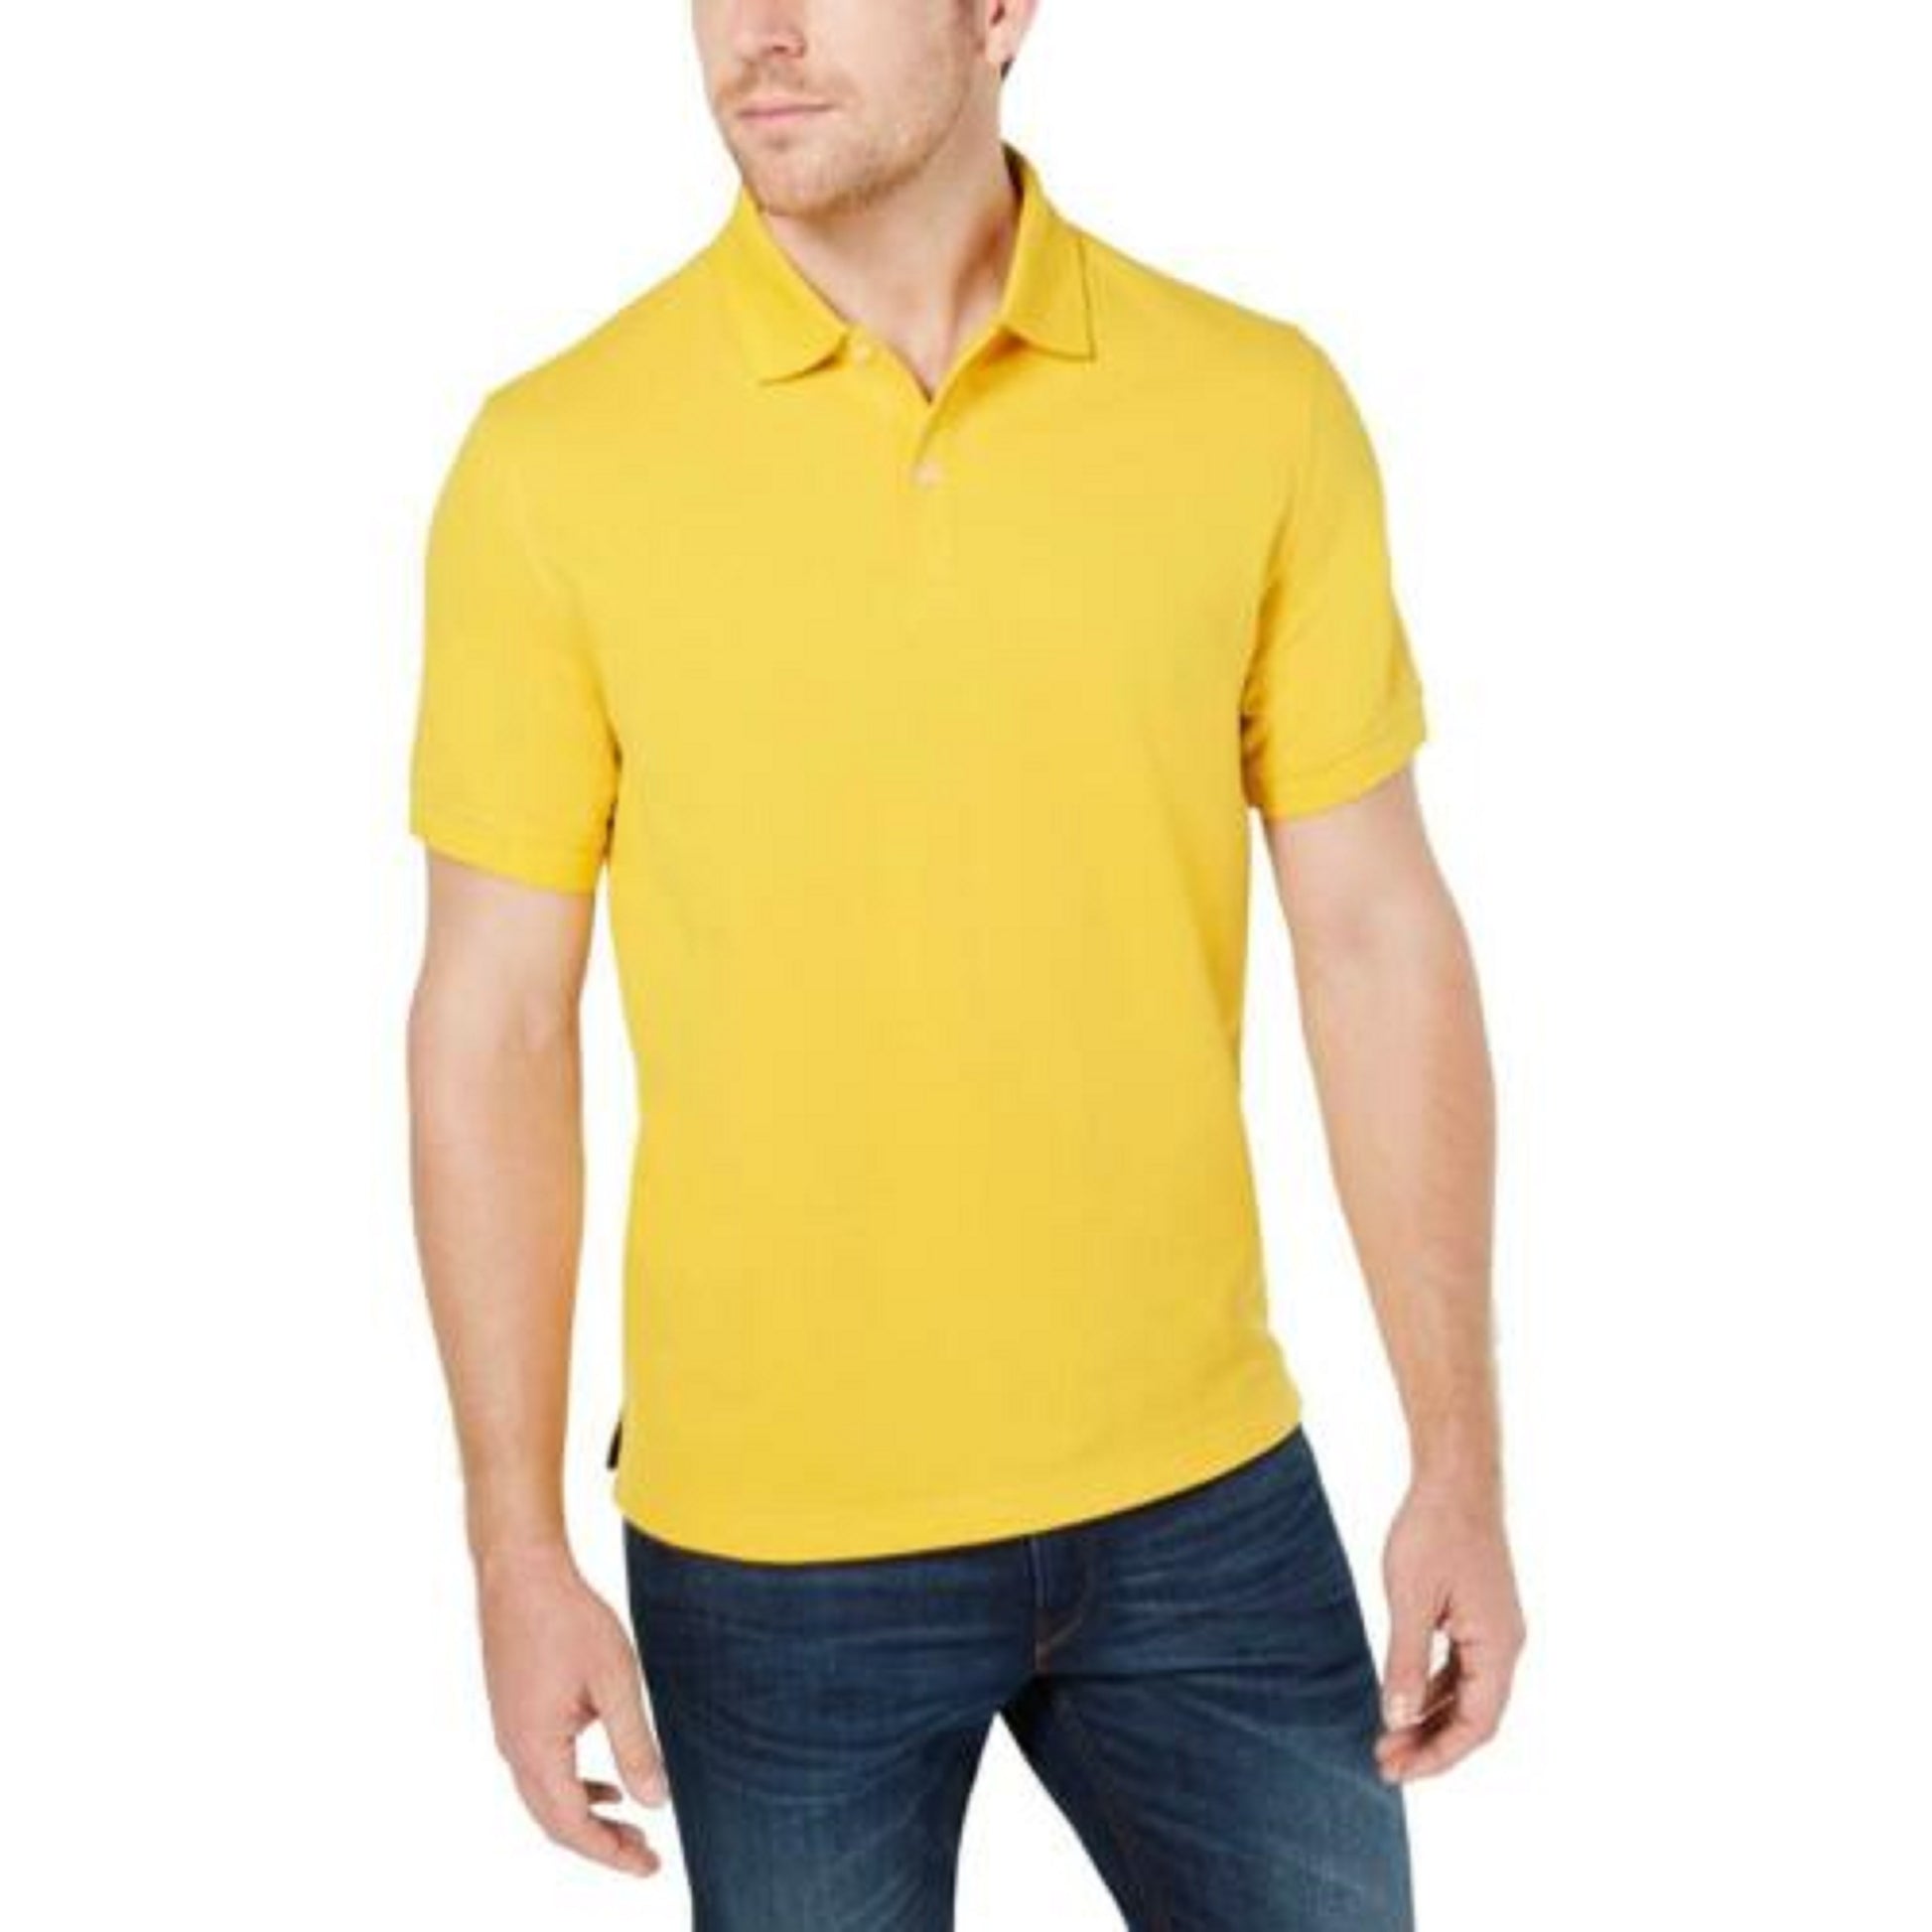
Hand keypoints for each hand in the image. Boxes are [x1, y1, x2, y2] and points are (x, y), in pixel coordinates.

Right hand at [474, 1541, 671, 1876]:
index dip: (611, 1854)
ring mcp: (509, 1732)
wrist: (520, 1571)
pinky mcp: (513, 1713)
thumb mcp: (615, 1681)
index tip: (649, 1867)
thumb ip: (634, 1743)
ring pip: (545, 1799)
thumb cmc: (570, 1617)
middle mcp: (514, 1750)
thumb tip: (655, 1802)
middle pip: (554, 1821)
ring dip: (586, 1818)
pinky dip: (573, 1789)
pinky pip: (541, 1771)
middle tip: (646, 1856)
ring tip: (630, 1828)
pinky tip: (603, 1782)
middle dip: (600, 1844)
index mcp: (536, 1748)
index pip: (573, 1825)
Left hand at [1373, 1465, 1524, 1783]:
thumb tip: (1398, 1719)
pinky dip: (1434, 1687)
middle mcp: (1506, 1644)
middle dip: (1431, 1743)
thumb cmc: (1434, 1531)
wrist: (1456, 1477)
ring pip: (1467, 1693)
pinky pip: (1461, 1666)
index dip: (1438, 1755)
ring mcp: (1495, 1628)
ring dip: (1430, 1718)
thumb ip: (1406, 1662)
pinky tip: (1404, 1696)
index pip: (1476, 1725)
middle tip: (1384, 1761)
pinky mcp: (1480, 1613)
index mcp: (1498, 1647)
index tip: (1397, 1770)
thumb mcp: (1412, 1600)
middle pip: (1474, 1716)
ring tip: (1388, 1736)